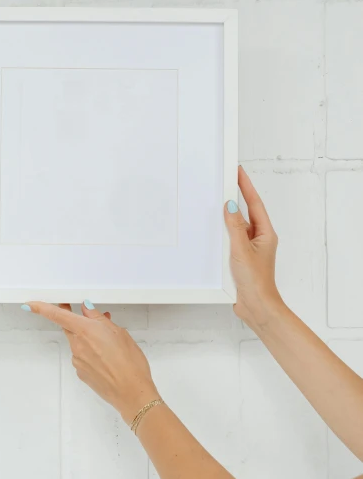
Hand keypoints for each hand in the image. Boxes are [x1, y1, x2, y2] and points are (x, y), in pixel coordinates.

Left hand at [23, 301, 159, 423]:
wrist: (131, 393)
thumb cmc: (129, 364)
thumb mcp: (118, 332)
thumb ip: (99, 319)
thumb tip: (87, 309)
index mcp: (85, 331)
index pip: (57, 315)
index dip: (41, 308)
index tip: (30, 304)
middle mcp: (77, 345)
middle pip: (69, 328)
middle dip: (78, 322)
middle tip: (92, 317)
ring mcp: (78, 361)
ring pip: (78, 342)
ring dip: (89, 338)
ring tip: (110, 342)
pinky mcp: (81, 373)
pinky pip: (82, 357)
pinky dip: (91, 353)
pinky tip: (107, 356)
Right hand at [224, 166, 284, 329]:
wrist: (257, 306)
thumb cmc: (256, 281)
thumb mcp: (241, 250)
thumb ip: (234, 226)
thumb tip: (230, 206)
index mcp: (265, 233)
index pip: (254, 203)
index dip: (246, 186)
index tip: (238, 171)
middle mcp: (259, 238)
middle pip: (247, 212)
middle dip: (237, 196)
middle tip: (227, 179)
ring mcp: (250, 248)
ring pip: (237, 226)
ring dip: (227, 215)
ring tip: (217, 199)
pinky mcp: (241, 258)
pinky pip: (231, 239)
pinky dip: (222, 232)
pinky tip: (213, 229)